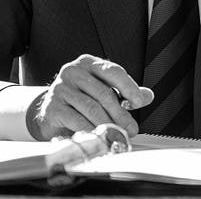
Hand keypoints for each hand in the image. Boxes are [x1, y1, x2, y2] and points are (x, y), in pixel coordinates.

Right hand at [27, 54, 153, 139]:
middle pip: (103, 93)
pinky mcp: (52, 108)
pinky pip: (76, 120)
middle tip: (131, 129)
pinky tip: (99, 137)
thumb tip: (148, 96)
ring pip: (91, 108)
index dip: (128, 87)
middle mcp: (73, 72)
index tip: (139, 102)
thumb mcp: (105, 90)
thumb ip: (126, 92)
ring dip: (108, 124)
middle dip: (121, 114)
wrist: (52, 113)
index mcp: (89, 63)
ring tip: (118, 136)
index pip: (113, 71)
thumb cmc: (82, 99)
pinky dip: (91, 130)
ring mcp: (60, 89)